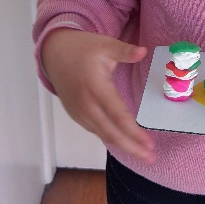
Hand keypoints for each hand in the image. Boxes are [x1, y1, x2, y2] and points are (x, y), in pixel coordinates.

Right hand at [41, 28, 154, 161]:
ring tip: (141, 153)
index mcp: (96, 88)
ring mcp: (80, 112)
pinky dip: (110, 138)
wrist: (53, 54)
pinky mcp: (76, 115)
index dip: (134, 132)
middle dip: (131, 147)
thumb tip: (143, 51)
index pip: (118, 116)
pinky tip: (122, 142)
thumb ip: (124, 51)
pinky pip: (95, 130)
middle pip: (111, 133)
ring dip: (122, 145)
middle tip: (150, 158)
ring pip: (103, 134)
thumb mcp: (105, 45)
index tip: (149, 144)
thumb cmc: (82, 49)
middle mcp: (87, 105)